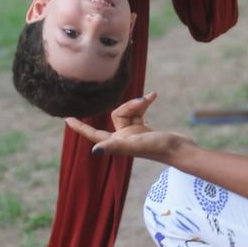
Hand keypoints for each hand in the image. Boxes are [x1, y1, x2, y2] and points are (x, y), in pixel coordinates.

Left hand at [65, 91, 191, 162]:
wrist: (180, 149)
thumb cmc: (159, 147)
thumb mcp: (136, 144)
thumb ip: (116, 146)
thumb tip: (94, 150)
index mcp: (117, 144)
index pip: (93, 134)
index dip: (80, 127)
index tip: (67, 118)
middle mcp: (123, 139)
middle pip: (117, 114)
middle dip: (130, 105)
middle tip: (145, 101)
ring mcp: (133, 133)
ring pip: (129, 110)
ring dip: (139, 103)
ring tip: (152, 98)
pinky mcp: (144, 128)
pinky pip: (139, 110)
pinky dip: (145, 102)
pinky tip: (154, 96)